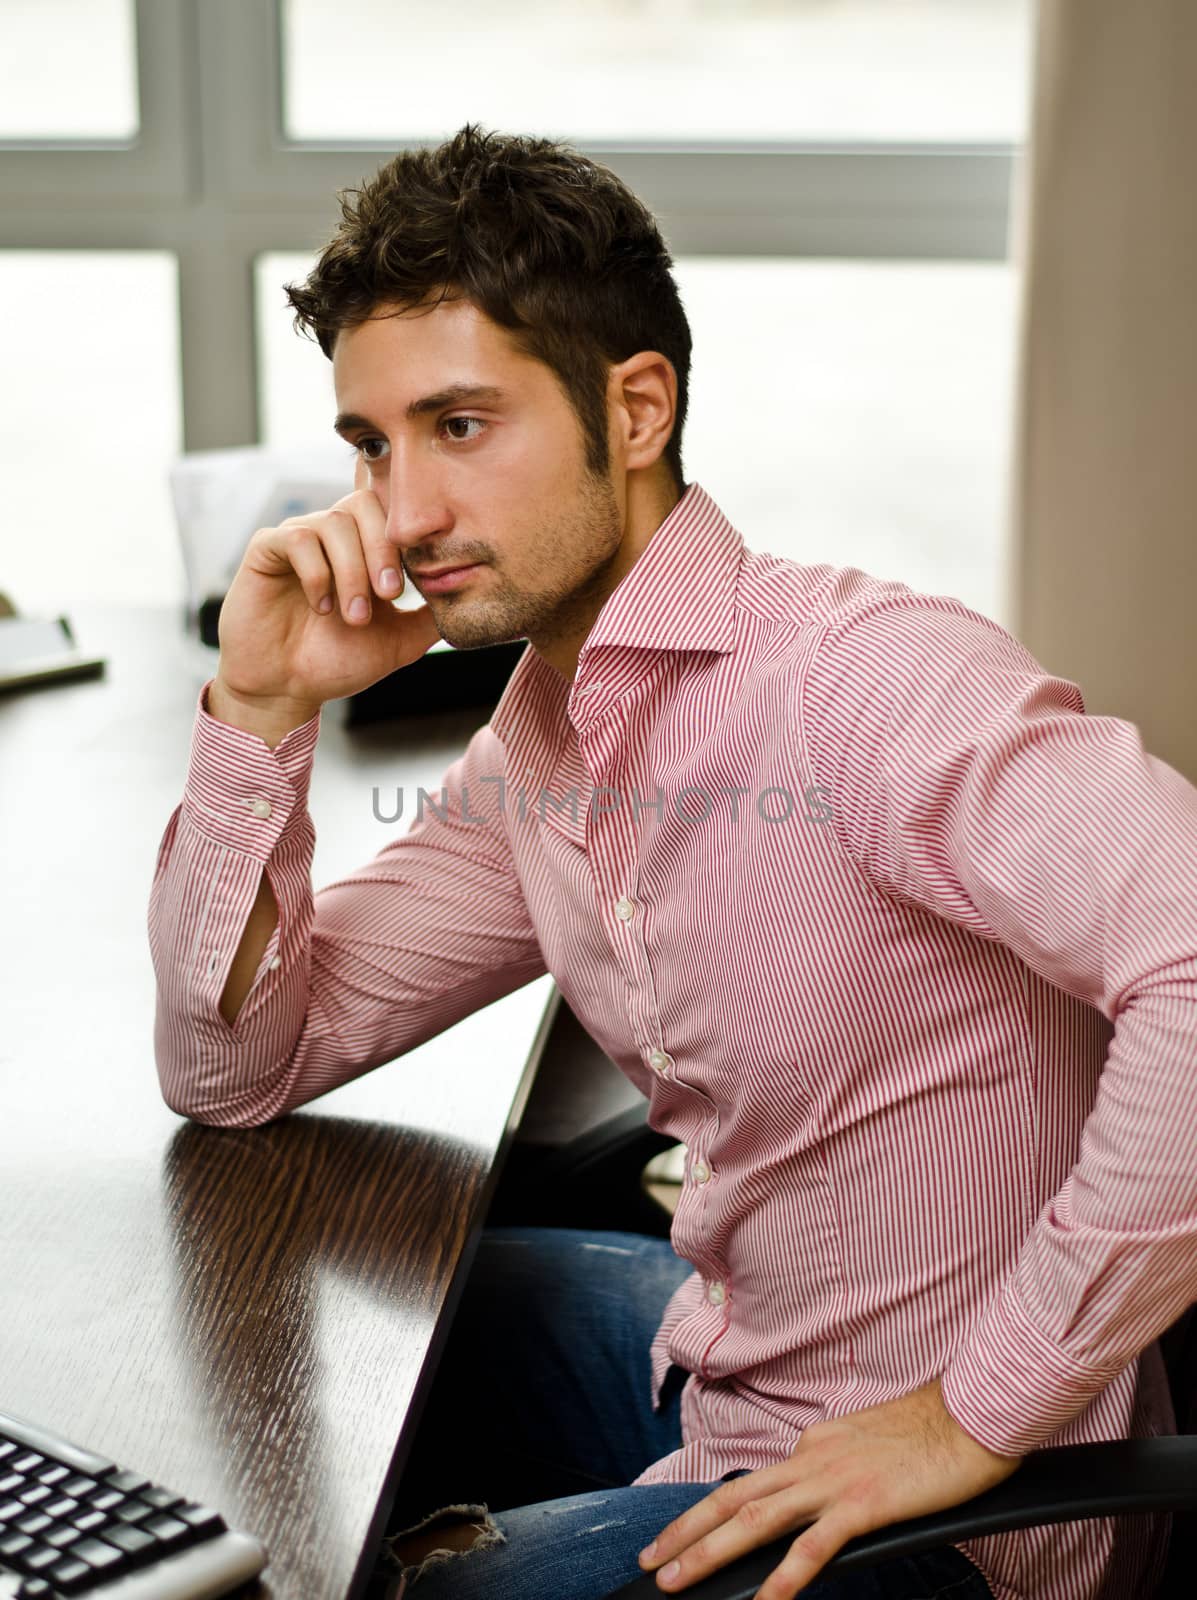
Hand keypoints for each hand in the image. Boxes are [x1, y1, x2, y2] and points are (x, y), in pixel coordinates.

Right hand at [215, 453, 442, 713]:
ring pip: (335, 523)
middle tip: (389, 595)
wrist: (287, 689)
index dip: (407, 538)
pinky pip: (298, 538)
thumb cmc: (338, 662)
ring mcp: (300, 538)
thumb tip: (468, 595)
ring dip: (352, 572)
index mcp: (364, 548)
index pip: (391, 512)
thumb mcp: (400, 642)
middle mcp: (332, 535)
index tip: (412, 585)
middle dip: (383, 550)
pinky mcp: (266, 549)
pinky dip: (317, 573)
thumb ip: (431, 617)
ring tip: (354, 617)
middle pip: (365, 505)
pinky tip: (321, 607)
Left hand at [637, 1380, 1019, 1598]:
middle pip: (734, 1499)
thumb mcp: (868, 1447)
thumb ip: (837, 1469)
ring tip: (676, 1580)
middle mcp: (811, 1459)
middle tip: (649, 1560)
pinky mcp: (864, 1504)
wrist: (973, 1413)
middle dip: (685, 1532)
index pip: (754, 1487)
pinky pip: (814, 1547)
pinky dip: (784, 1577)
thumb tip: (818, 1497)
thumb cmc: (931, 1432)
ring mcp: (834, 1481)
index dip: (712, 1515)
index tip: (682, 1537)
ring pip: (756, 1520)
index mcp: (813, 1446)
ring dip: (709, 1551)